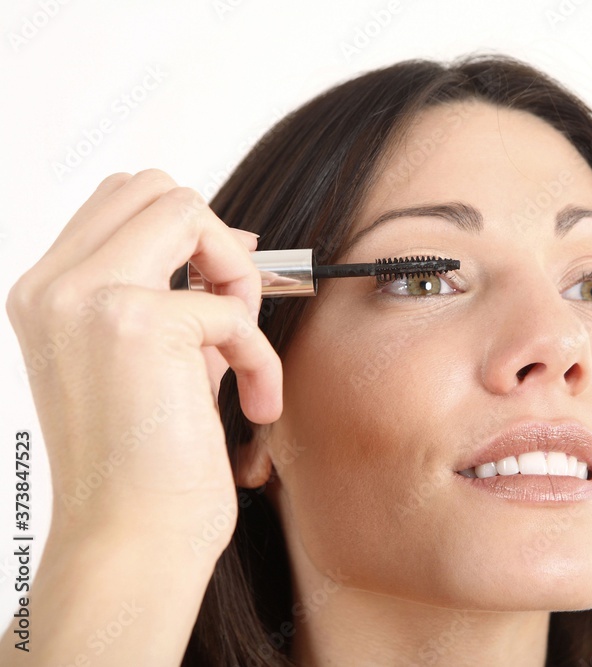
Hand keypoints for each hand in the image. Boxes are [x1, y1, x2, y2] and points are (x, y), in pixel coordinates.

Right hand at [6, 169, 281, 553]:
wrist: (131, 543)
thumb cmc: (145, 466)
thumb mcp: (154, 363)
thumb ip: (178, 298)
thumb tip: (233, 243)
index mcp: (48, 295)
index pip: (120, 202)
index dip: (189, 230)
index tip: (222, 282)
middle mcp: (54, 288)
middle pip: (153, 188)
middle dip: (213, 239)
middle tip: (230, 307)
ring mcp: (89, 299)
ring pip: (186, 208)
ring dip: (235, 274)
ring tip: (239, 346)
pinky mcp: (138, 324)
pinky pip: (233, 305)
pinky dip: (259, 355)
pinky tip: (257, 401)